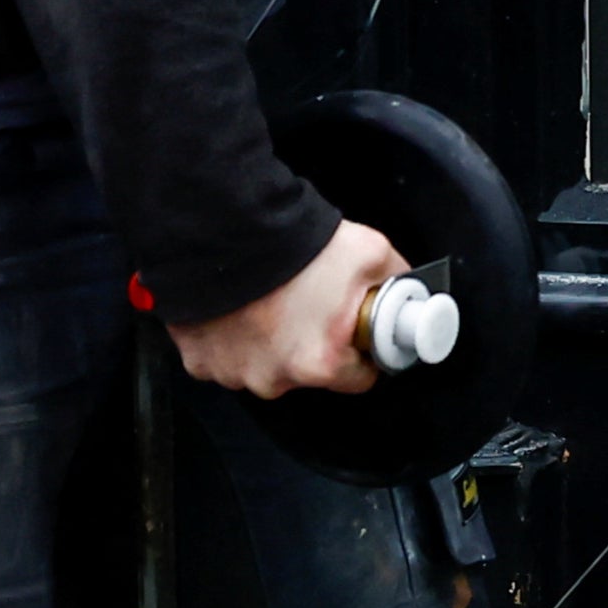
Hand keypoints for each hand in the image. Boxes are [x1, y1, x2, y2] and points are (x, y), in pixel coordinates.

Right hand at [165, 215, 404, 398]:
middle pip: (311, 371)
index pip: (360, 377)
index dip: (365, 351)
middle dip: (316, 341)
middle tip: (313, 301)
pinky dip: (234, 336)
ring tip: (275, 299)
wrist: (225, 228)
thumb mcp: (371, 252)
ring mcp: (232, 373)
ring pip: (267, 364)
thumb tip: (408, 291)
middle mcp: (274, 378)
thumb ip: (395, 279)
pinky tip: (243, 306)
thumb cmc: (292, 244)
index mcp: (321, 362)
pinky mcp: (199, 361)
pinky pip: (226, 357)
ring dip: (273, 339)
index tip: (359, 332)